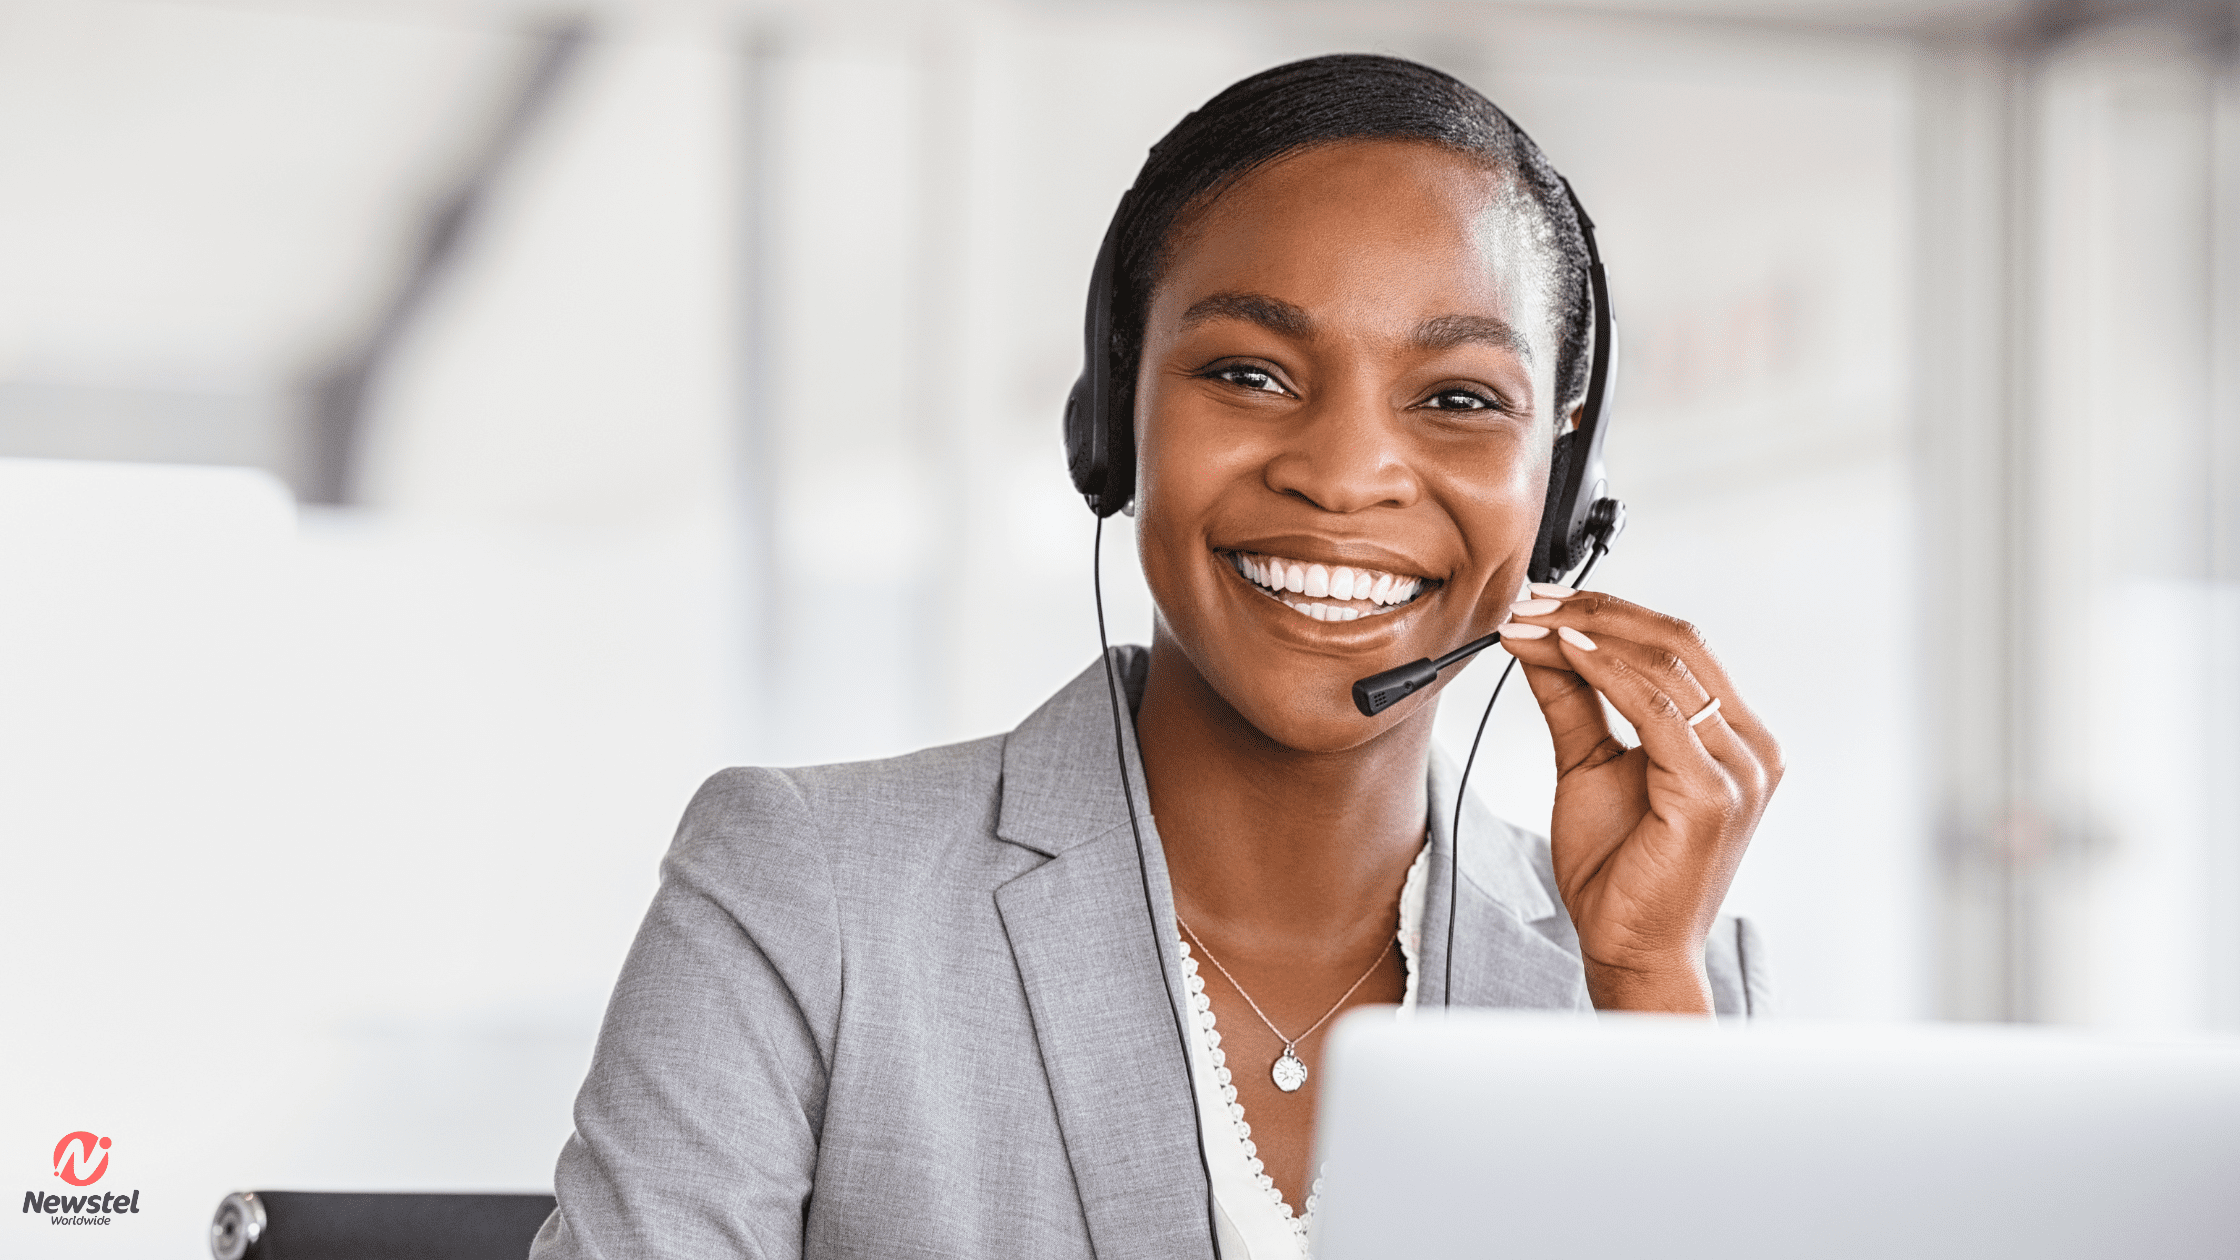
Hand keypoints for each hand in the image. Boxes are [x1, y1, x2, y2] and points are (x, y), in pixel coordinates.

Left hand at [1497, 585, 1780, 1013]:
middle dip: (1596, 613)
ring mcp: (1740, 771)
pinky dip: (1606, 673)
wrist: (1630, 949)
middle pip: (1678, 643)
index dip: (1610, 612)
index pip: (1679, 646)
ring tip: (1530, 624)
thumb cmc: (1620, 870)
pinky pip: (1657, 712)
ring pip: (1666, 667)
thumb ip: (1574, 702)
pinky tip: (1565, 655)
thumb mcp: (1589, 765)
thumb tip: (1543, 641)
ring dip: (1589, 636)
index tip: (1543, 601)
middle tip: (1530, 601)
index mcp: (1734, 737)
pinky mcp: (1714, 795)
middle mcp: (1751, 747)